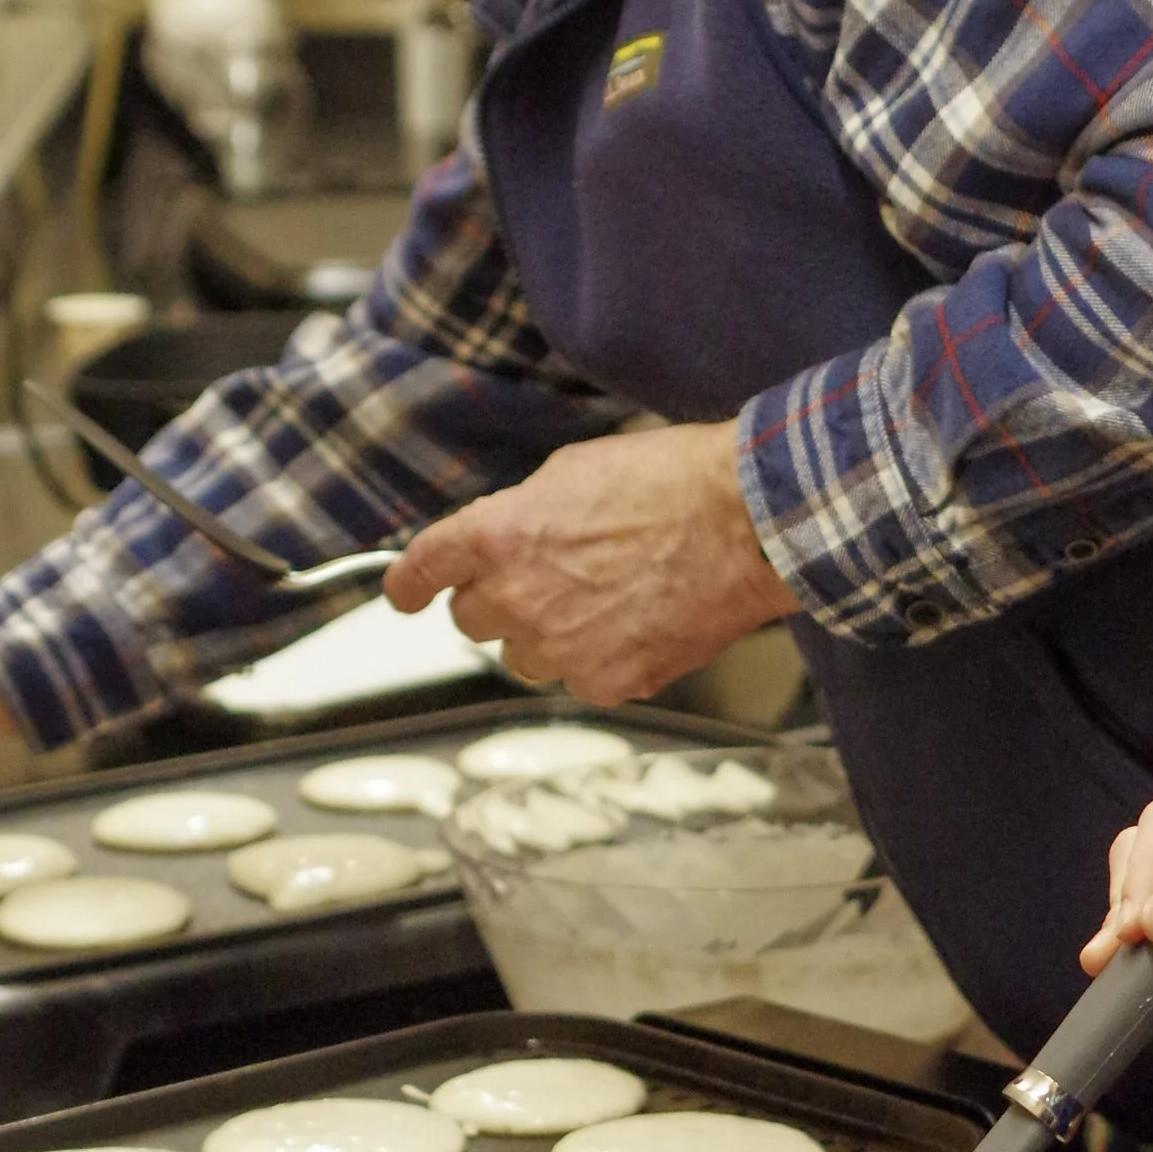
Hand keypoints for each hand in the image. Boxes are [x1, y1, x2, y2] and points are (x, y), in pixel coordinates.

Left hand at [386, 423, 798, 701]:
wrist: (748, 525)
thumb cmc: (675, 482)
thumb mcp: (575, 470)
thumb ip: (524, 511)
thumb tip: (510, 536)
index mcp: (501, 535)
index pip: (425, 569)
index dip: (409, 585)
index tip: (404, 595)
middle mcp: (519, 597)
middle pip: (471, 621)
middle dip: (500, 601)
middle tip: (550, 579)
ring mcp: (562, 647)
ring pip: (523, 659)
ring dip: (547, 636)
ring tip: (603, 602)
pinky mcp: (607, 681)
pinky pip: (579, 680)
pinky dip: (600, 660)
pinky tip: (637, 624)